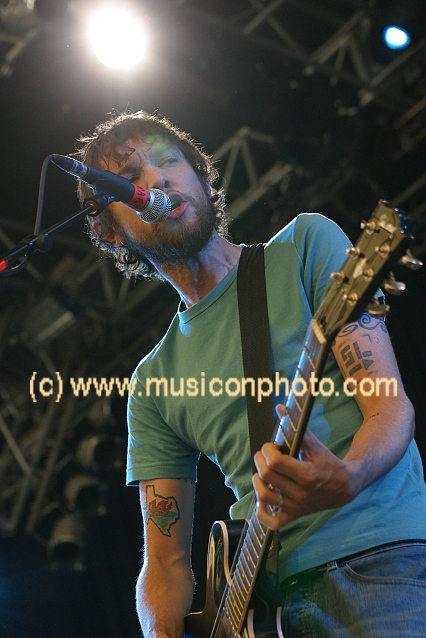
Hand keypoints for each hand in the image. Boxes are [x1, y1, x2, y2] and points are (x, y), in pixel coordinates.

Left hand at [252, 406, 355, 529]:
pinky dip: (262, 513)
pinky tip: (262, 500)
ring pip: (264, 497)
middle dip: (260, 460)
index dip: (267, 450)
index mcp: (307, 475)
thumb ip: (296, 428)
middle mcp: (301, 493)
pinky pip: (273, 522)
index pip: (275, 462)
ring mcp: (296, 507)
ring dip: (257, 482)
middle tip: (264, 455)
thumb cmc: (328, 463)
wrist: (345, 487)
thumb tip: (279, 408)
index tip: (271, 446)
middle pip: (266, 476)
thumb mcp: (315, 445)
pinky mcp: (294, 516)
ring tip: (262, 473)